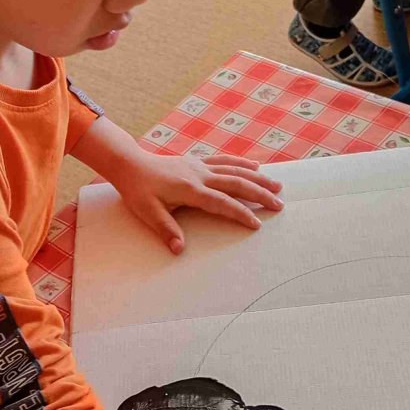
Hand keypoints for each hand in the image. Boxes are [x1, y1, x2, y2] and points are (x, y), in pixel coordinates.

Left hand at [112, 151, 282, 252]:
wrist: (130, 164)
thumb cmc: (138, 190)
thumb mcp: (148, 213)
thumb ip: (166, 230)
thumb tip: (179, 250)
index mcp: (190, 190)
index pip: (222, 203)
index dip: (241, 214)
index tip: (257, 224)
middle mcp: (200, 175)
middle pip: (237, 183)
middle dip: (260, 194)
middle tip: (279, 204)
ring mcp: (200, 166)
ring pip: (235, 170)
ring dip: (258, 178)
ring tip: (277, 186)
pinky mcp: (197, 161)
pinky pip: (225, 160)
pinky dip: (242, 163)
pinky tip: (255, 166)